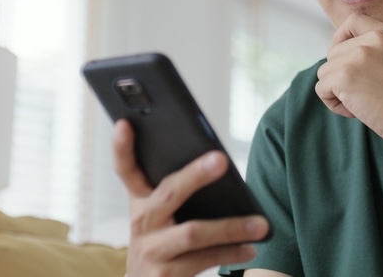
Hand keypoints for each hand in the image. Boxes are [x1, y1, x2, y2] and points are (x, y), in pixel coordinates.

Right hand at [112, 120, 268, 275]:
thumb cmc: (162, 242)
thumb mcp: (160, 217)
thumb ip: (176, 191)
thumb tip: (218, 163)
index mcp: (140, 202)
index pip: (126, 170)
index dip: (122, 147)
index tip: (125, 123)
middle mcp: (142, 224)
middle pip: (168, 192)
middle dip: (195, 175)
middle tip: (221, 159)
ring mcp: (152, 251)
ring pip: (193, 232)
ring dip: (231, 227)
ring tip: (260, 224)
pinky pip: (205, 259)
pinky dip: (231, 253)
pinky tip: (250, 248)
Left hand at [315, 14, 382, 145]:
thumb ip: (378, 52)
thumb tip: (344, 56)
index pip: (353, 21)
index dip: (340, 38)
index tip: (342, 58)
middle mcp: (374, 39)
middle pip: (334, 52)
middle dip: (341, 76)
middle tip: (364, 96)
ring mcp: (358, 55)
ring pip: (325, 71)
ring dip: (337, 91)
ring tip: (363, 104)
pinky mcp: (344, 75)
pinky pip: (321, 88)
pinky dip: (334, 104)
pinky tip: (356, 111)